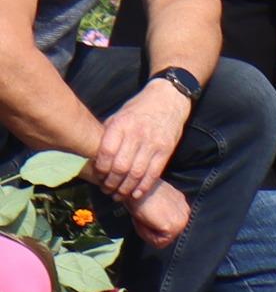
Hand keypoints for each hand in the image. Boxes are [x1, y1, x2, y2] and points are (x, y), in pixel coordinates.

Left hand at [92, 77, 189, 202]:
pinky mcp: (166, 148)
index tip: (98, 176)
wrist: (169, 97)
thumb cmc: (138, 109)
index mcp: (122, 124)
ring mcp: (154, 141)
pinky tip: (136, 193)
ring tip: (119, 194)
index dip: (100, 170)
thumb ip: (107, 136)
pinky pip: (154, 173)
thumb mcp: (119, 116)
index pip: (106, 154)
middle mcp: (137, 133)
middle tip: (107, 189)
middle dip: (111, 184)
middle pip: (121, 167)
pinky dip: (143, 187)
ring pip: (137, 174)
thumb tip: (91, 160)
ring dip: (125, 189)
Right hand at [125, 178, 190, 249]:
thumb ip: (163, 213)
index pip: (168, 228)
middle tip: (143, 218)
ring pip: (163, 241)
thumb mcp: (158, 203)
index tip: (145, 216)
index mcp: (182, 205)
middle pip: (167, 236)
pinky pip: (159, 242)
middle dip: (152, 231)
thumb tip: (157, 225)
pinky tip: (145, 221)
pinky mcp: (174, 226)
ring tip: (144, 219)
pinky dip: (148, 236)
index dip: (152, 227)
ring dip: (149, 234)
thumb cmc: (142, 194)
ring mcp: (182, 219)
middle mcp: (186, 211)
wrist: (138, 187)